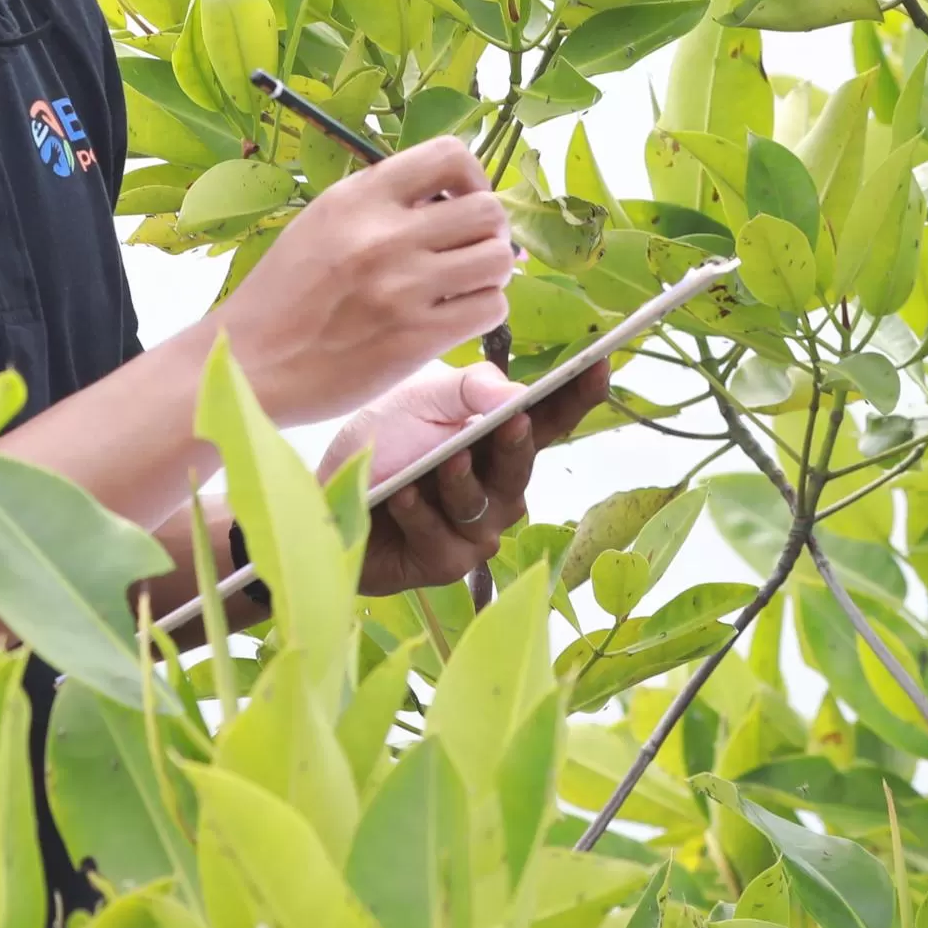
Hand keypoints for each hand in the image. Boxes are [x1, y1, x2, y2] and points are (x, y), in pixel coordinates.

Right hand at [214, 140, 513, 424]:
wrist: (248, 363)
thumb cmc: (282, 296)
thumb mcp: (321, 223)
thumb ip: (379, 204)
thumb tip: (448, 198)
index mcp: (359, 197)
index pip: (450, 155)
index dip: (472, 177)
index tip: (462, 201)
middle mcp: (384, 235)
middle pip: (488, 210)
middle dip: (489, 232)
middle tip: (468, 252)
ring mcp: (403, 287)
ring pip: (498, 259)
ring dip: (490, 273)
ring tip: (464, 286)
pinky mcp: (416, 337)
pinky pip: (490, 308)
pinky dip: (482, 311)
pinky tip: (455, 317)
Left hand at [335, 356, 608, 594]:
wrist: (327, 492)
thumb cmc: (384, 442)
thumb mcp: (423, 400)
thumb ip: (469, 390)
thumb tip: (517, 393)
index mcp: (502, 442)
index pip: (551, 419)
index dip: (579, 395)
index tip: (600, 363)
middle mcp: (500, 490)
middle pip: (522, 466)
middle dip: (517, 443)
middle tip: (515, 419)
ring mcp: (476, 531)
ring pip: (482, 506)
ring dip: (461, 482)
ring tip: (444, 458)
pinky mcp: (444, 564)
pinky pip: (440, 538)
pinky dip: (420, 512)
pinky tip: (403, 493)